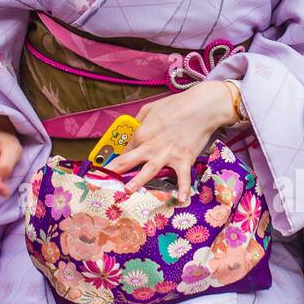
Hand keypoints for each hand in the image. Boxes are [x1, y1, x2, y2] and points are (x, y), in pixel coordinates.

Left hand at [106, 80, 235, 201]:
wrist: (201, 107)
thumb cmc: (177, 105)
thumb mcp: (151, 108)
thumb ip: (139, 121)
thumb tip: (133, 130)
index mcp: (142, 133)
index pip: (126, 150)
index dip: (118, 159)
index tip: (110, 168)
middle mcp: (151, 146)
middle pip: (129, 160)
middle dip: (115, 171)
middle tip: (102, 181)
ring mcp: (168, 154)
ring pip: (149, 170)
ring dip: (138, 181)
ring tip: (127, 190)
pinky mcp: (184, 159)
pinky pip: (183, 177)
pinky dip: (183, 188)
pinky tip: (181, 199)